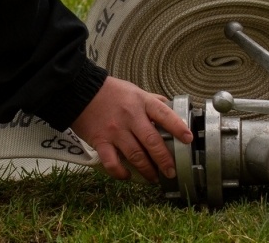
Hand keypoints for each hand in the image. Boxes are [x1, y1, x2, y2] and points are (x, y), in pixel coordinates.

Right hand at [70, 76, 192, 181]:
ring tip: (153, 178)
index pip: (164, 115)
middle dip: (164, 159)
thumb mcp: (135, 90)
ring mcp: (115, 130)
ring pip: (135, 155)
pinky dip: (120, 172)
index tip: (188, 140)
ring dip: (146, 170)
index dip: (178, 127)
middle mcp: (130, 117)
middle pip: (152, 141)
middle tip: (171, 172)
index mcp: (142, 102)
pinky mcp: (100, 141)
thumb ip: (152, 100)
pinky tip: (126, 176)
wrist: (80, 91)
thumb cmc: (110, 91)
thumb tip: (170, 106)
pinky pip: (112, 162)